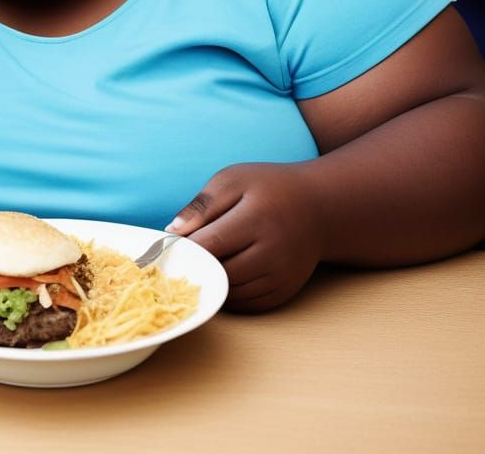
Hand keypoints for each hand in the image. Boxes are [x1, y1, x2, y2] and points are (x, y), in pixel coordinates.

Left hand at [166, 162, 323, 311]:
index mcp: (257, 218)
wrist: (318, 207)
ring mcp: (281, 275)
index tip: (166, 245)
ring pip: (230, 290)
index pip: (209, 243)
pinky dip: (228, 292)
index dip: (184, 247)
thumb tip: (172, 232)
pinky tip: (221, 273)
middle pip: (219, 270)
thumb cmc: (269, 188)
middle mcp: (273, 251)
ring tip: (202, 261)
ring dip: (211, 280)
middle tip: (182, 255)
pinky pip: (246, 303)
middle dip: (197, 264)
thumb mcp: (234, 181)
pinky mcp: (285, 291)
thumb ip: (202, 205)